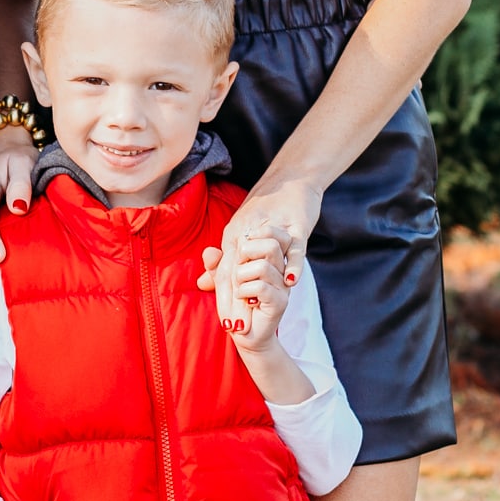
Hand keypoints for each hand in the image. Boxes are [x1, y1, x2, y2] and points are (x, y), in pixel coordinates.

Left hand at [197, 179, 320, 330]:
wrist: (290, 180)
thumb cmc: (265, 212)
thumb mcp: (239, 237)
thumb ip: (223, 263)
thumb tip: (201, 284)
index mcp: (235, 234)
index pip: (226, 268)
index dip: (226, 295)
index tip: (226, 321)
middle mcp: (250, 232)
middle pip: (239, 264)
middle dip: (237, 296)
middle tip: (238, 318)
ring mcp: (275, 233)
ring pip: (263, 256)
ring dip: (261, 276)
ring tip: (257, 296)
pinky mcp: (298, 231)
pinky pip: (295, 249)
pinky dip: (293, 265)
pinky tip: (291, 280)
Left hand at [205, 229, 290, 348]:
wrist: (245, 334)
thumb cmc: (235, 304)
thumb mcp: (222, 279)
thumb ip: (215, 263)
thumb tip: (209, 252)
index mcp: (270, 260)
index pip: (268, 234)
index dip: (248, 241)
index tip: (238, 257)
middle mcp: (280, 270)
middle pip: (270, 245)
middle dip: (245, 255)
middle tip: (238, 273)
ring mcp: (282, 286)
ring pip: (261, 266)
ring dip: (241, 278)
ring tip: (240, 290)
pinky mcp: (280, 302)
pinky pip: (260, 287)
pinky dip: (244, 292)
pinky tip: (244, 299)